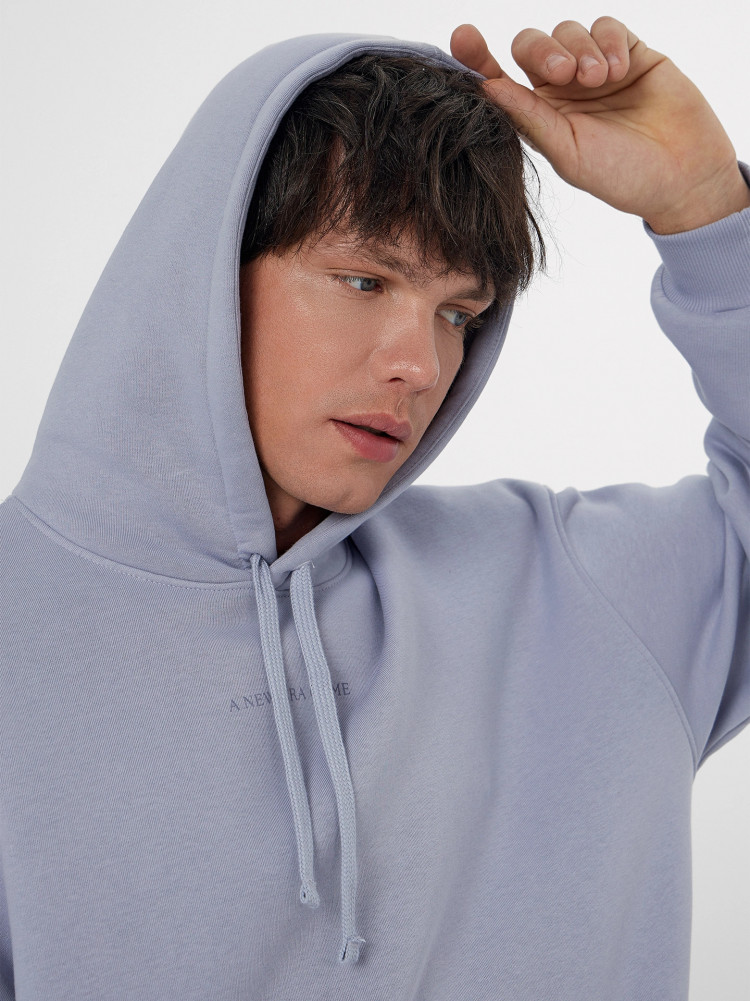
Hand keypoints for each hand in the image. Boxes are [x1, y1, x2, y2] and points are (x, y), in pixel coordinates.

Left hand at [450, 19, 749, 232]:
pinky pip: (605, 26)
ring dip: (581, 50)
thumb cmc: (621, 176)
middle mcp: (561, 91)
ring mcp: (592, 70)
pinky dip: (607, 41)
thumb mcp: (568, 152)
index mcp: (538, 117)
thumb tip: (487, 87)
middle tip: (564, 74)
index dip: (478, 58)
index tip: (463, 38)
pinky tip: (618, 68)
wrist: (681, 176)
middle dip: (542, 51)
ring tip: (600, 80)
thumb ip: (529, 117)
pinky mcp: (629, 52)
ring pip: (568, 32)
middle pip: (531, 46)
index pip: (500, 80)